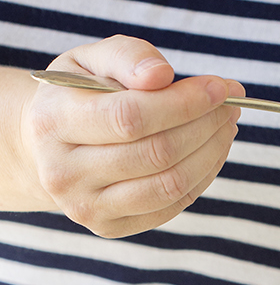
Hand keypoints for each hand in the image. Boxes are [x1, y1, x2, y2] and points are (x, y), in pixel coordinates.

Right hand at [19, 35, 242, 236]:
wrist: (44, 147)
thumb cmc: (77, 96)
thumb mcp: (89, 60)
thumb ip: (126, 57)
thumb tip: (162, 75)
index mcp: (54, 122)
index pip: (130, 117)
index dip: (184, 102)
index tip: (221, 87)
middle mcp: (63, 172)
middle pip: (156, 152)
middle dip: (205, 125)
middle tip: (231, 105)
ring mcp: (86, 206)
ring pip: (169, 184)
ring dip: (211, 152)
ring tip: (226, 125)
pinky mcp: (110, 227)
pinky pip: (172, 205)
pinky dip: (203, 176)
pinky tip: (211, 150)